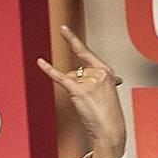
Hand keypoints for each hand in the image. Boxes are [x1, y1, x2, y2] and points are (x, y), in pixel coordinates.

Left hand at [36, 25, 126, 157]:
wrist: (110, 129)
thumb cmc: (108, 112)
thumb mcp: (108, 91)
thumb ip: (104, 81)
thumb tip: (117, 79)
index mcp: (106, 70)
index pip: (85, 53)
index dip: (72, 40)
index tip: (63, 28)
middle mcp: (99, 73)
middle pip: (75, 71)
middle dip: (77, 85)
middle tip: (90, 100)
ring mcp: (90, 82)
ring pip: (69, 79)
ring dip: (73, 92)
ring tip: (88, 104)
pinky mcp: (80, 91)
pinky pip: (60, 77)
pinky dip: (48, 70)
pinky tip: (39, 62)